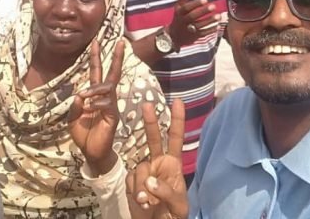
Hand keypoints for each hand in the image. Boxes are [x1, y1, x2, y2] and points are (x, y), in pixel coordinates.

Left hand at [68, 41, 124, 174]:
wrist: (91, 153)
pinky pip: (107, 104)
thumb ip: (74, 106)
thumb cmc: (83, 135)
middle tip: (121, 41)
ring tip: (84, 96)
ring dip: (95, 89)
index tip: (95, 42)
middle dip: (116, 57)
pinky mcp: (113, 117)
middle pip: (112, 74)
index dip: (96, 58)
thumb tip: (79, 95)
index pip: (96, 73)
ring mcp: (111, 106)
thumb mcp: (72, 119)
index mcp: (94, 96)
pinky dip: (97, 104)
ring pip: (108, 88)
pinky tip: (89, 110)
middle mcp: (105, 98)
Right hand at [126, 99, 187, 218]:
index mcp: (173, 165)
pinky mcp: (132, 182)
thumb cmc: (173, 216)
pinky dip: (135, 192)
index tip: (178, 102)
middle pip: (153, 139)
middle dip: (151, 122)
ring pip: (140, 169)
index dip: (177, 121)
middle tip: (147, 106)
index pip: (175, 139)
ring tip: (149, 204)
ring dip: (143, 187)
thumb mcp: (178, 205)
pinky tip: (142, 203)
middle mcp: (158, 164)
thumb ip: (166, 192)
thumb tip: (149, 181)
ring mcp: (144, 173)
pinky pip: (130, 181)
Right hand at [167, 0, 220, 48]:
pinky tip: (218, 25)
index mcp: (180, 13)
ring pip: (199, 25)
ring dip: (209, 21)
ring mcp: (189, 30)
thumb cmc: (179, 18)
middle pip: (193, 16)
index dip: (196, 4)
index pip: (187, 7)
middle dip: (203, 11)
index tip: (205, 0)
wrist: (174, 36)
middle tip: (213, 6)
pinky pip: (203, 33)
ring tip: (218, 16)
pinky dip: (211, 30)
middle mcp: (184, 21)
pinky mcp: (195, 36)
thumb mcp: (178, 8)